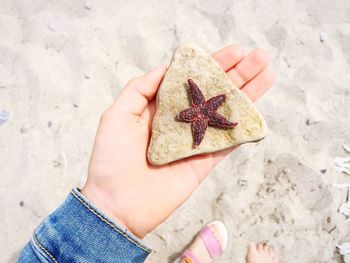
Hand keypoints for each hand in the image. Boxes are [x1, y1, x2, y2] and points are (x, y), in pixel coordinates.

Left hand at [81, 45, 274, 238]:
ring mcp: (195, 141)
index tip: (234, 51)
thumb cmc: (111, 159)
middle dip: (237, 74)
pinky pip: (228, 143)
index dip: (212, 64)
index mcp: (161, 108)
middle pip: (214, 93)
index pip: (192, 80)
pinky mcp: (204, 162)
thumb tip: (165, 67)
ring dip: (247, 95)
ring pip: (225, 113)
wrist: (117, 204)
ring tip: (267, 74)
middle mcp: (181, 121)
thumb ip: (140, 88)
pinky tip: (258, 110)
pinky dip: (244, 128)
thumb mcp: (117, 115)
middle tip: (259, 56)